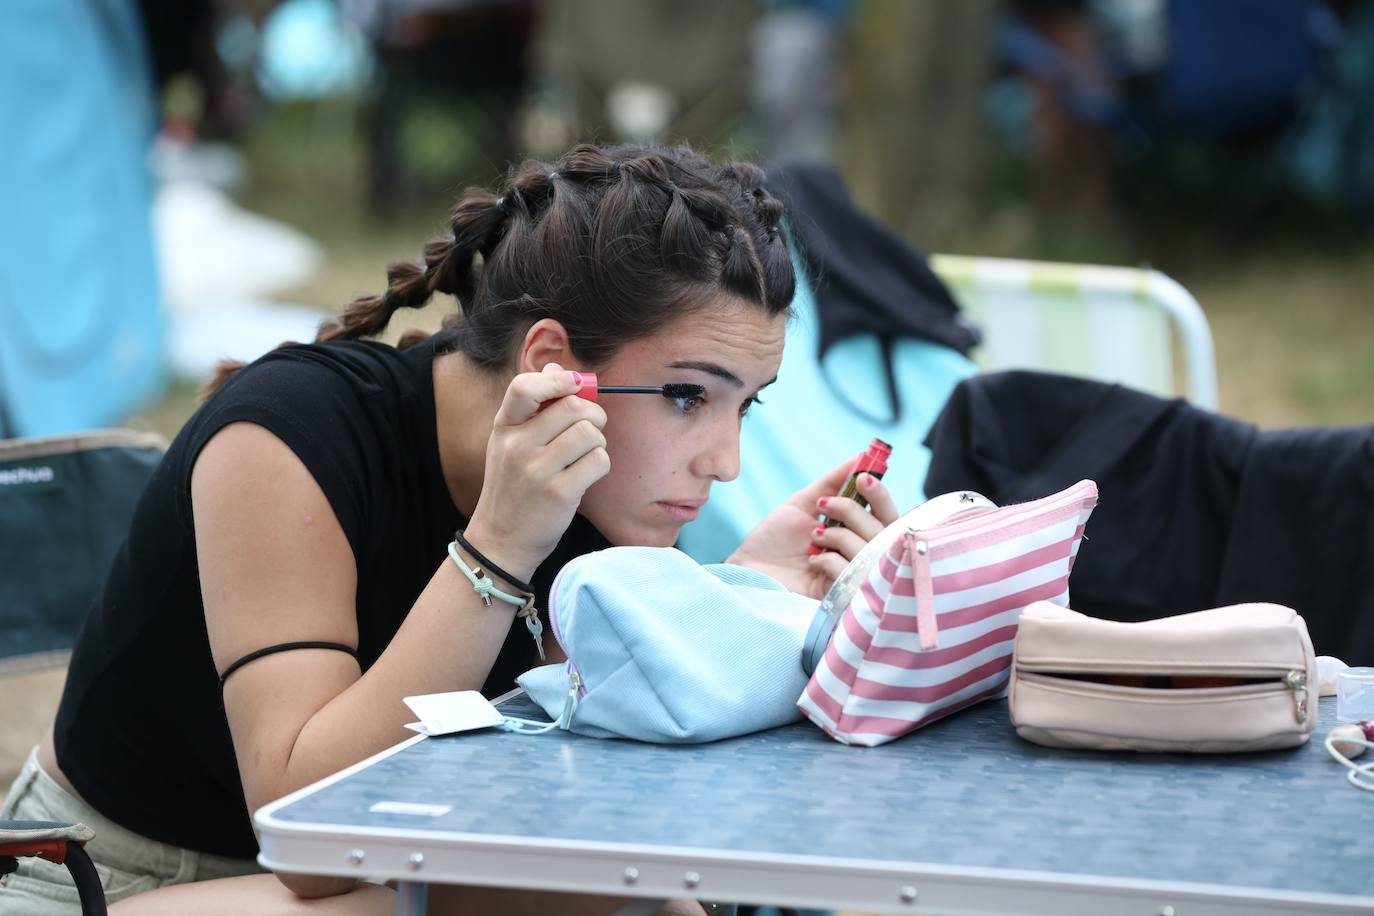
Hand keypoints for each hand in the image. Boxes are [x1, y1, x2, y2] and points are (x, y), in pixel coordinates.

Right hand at [466, 364, 609, 579]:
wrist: (500, 540)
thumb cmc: (512, 488)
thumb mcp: (510, 444)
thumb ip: (534, 409)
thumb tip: (558, 369)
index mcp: (504, 428)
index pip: (524, 387)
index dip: (556, 380)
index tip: (573, 384)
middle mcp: (517, 446)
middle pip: (573, 408)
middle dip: (593, 414)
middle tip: (591, 428)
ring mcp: (538, 470)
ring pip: (590, 433)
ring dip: (598, 442)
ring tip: (586, 455)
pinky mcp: (560, 493)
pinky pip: (598, 462)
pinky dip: (600, 465)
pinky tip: (586, 475)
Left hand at [727, 456, 898, 598]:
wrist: (751, 567)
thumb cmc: (776, 538)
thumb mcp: (805, 503)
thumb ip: (834, 482)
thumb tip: (860, 457)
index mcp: (857, 532)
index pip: (887, 514)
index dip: (880, 495)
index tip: (863, 478)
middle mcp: (861, 553)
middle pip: (884, 530)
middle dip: (854, 511)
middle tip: (825, 506)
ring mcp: (854, 575)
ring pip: (868, 549)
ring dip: (836, 535)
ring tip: (814, 537)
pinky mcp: (844, 595)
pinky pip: (851, 571)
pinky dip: (829, 560)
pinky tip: (813, 563)